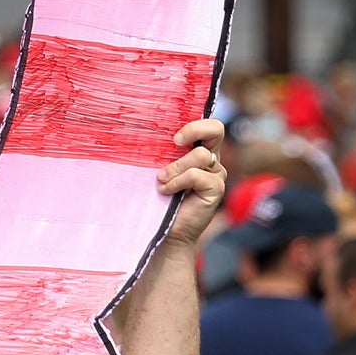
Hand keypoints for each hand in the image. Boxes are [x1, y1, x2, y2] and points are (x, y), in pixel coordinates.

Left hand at [156, 118, 226, 247]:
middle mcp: (211, 160)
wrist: (166, 230)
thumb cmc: (157, 198)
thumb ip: (160, 153)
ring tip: (160, 180)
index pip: (209, 126)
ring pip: (200, 156)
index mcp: (198, 150)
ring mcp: (216, 174)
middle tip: (174, 142)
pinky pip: (197, 175)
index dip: (195, 124)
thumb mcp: (157, 169)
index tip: (173, 136)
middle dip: (194, 130)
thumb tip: (139, 132)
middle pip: (216, 130)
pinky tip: (166, 191)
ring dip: (176, 167)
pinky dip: (178, 181)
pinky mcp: (216, 189)